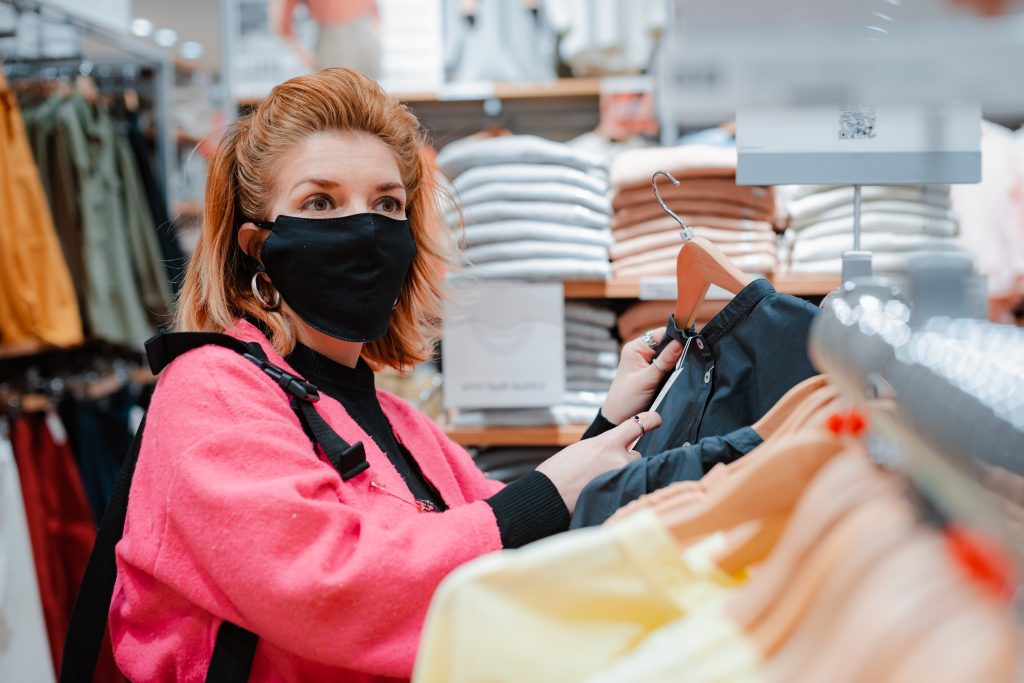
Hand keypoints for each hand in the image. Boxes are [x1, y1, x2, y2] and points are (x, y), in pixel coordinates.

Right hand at [536, 412, 661, 513]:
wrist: (548, 495)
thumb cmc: (559, 472)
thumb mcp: (583, 449)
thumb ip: (604, 447)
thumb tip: (616, 450)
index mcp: (607, 442)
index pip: (639, 424)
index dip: (651, 420)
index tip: (656, 419)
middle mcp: (620, 459)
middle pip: (636, 454)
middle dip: (626, 459)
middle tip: (605, 469)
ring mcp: (622, 479)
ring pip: (634, 473)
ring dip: (624, 475)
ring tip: (602, 482)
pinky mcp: (620, 495)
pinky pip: (630, 488)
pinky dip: (622, 488)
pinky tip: (609, 492)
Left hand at [601, 330, 684, 424]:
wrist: (619, 418)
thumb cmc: (627, 399)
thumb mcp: (647, 380)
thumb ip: (664, 362)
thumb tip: (681, 342)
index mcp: (636, 348)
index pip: (661, 334)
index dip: (677, 336)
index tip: (693, 343)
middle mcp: (642, 352)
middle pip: (668, 343)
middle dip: (680, 349)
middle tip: (695, 356)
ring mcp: (649, 362)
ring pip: (670, 355)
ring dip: (679, 361)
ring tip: (690, 366)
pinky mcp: (654, 373)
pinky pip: (670, 366)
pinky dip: (676, 369)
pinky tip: (684, 373)